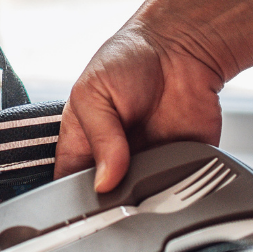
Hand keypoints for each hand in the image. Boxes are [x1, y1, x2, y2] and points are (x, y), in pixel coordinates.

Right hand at [54, 18, 225, 190]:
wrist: (182, 46)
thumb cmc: (128, 59)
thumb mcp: (93, 92)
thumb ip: (98, 138)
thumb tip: (104, 182)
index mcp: (82, 146)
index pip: (69, 188)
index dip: (75, 202)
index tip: (87, 204)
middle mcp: (114, 162)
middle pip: (107, 203)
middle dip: (113, 205)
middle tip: (120, 193)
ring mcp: (149, 167)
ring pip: (144, 205)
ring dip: (146, 200)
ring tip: (147, 179)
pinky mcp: (183, 167)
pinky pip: (181, 192)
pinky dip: (179, 191)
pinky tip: (174, 176)